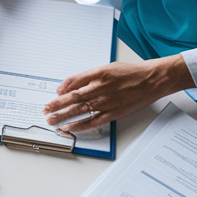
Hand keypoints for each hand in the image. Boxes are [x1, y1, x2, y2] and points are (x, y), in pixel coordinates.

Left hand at [42, 56, 192, 133]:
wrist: (151, 80)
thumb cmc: (130, 73)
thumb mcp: (107, 68)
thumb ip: (88, 77)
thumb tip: (70, 86)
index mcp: (98, 74)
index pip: (73, 82)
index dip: (61, 89)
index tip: (53, 95)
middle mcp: (100, 88)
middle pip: (72, 98)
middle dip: (56, 105)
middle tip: (45, 110)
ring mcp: (106, 102)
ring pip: (80, 111)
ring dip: (63, 117)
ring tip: (51, 121)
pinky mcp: (113, 113)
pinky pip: (93, 121)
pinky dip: (80, 126)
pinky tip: (69, 128)